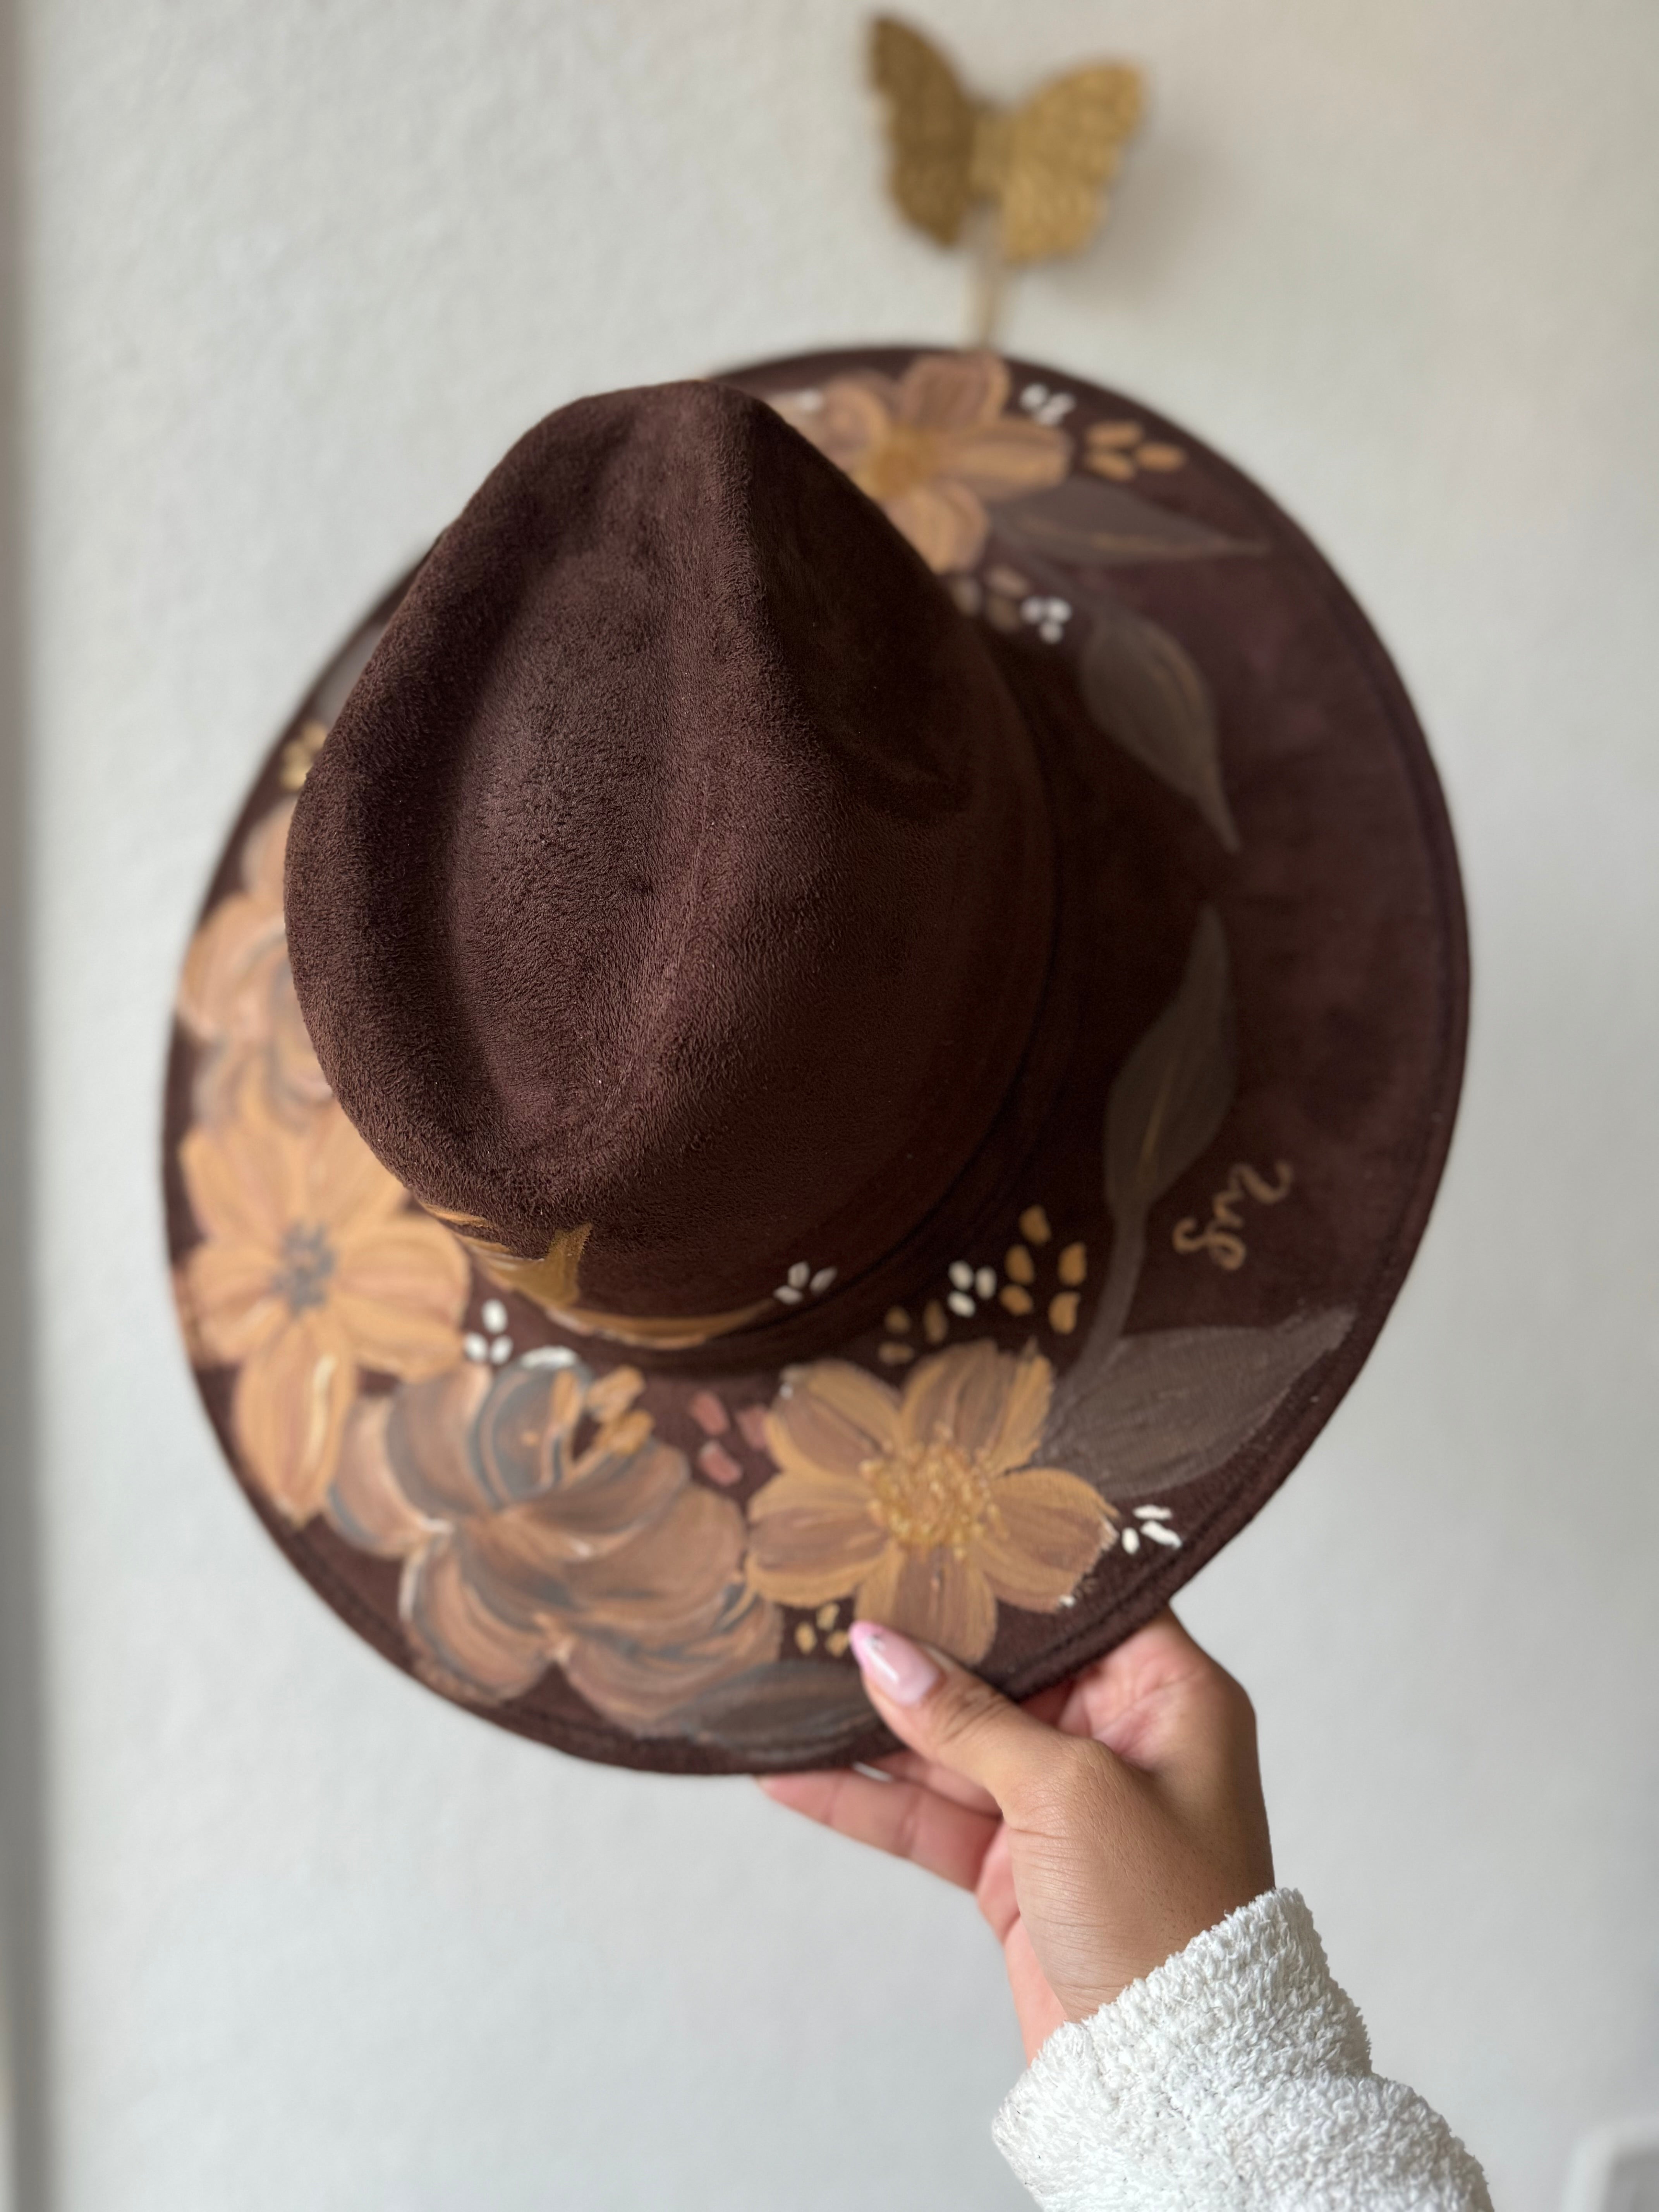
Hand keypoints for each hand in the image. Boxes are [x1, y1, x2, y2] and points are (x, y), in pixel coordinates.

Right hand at [760, 1610, 1273, 2061]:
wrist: (1173, 2078)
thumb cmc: (1164, 1919)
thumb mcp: (1067, 1792)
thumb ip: (968, 1717)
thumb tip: (881, 1647)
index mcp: (1170, 1695)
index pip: (1084, 1605)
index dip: (1006, 1574)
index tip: (928, 1534)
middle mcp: (1119, 1740)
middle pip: (1002, 1673)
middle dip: (919, 1650)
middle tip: (834, 1602)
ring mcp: (1063, 1807)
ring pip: (951, 1746)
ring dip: (873, 1727)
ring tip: (788, 1684)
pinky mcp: (1015, 1871)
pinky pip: (929, 1817)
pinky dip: (865, 1800)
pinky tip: (794, 1774)